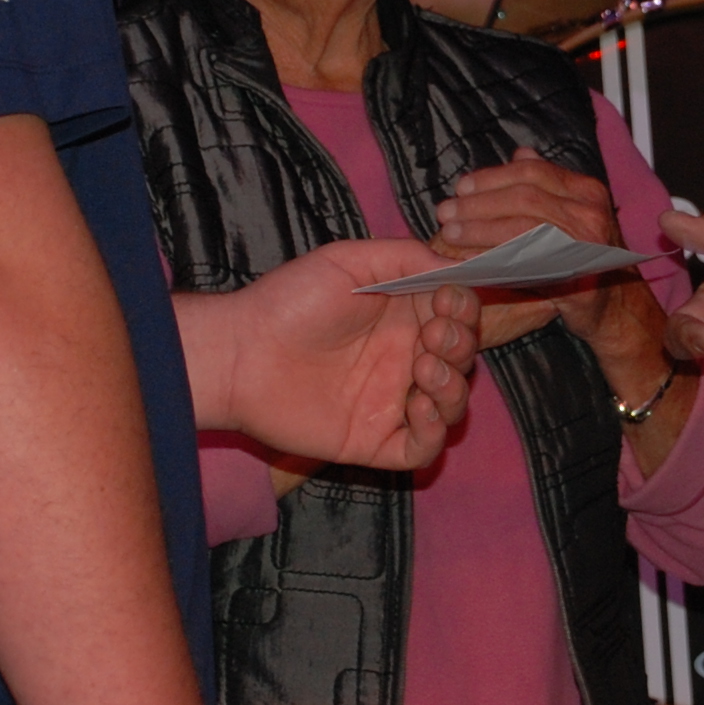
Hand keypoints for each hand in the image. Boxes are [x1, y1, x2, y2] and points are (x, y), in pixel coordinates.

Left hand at [200, 242, 478, 471]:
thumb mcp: (348, 261)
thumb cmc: (288, 302)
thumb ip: (405, 257)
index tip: (447, 300)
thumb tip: (455, 271)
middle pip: (461, 358)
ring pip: (451, 404)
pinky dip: (435, 432)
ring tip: (424, 368)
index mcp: (402, 315)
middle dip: (460, 345)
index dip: (465, 309)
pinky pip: (422, 448)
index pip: (457, 315)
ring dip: (453, 386)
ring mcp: (390, 401)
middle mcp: (402, 358)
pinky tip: (419, 407)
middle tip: (432, 336)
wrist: (238, 355)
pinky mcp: (373, 440)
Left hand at [434, 153, 666, 368]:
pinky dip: (495, 258)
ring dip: (480, 228)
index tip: (461, 187)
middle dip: (479, 203)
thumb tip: (520, 154)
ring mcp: (586, 244)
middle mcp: (590, 212)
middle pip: (525, 196)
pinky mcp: (576, 276)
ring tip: (451, 233)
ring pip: (523, 226)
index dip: (492, 177)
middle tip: (446, 211)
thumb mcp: (572, 214)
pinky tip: (472, 260)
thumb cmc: (585, 258)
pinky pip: (527, 262)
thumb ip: (546, 185)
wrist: (615, 306)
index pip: (532, 171)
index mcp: (586, 190)